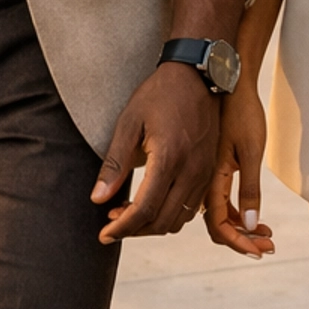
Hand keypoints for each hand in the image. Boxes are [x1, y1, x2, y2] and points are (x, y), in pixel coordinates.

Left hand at [91, 64, 219, 241]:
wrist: (197, 75)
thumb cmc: (159, 94)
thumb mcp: (130, 122)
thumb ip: (114, 163)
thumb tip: (97, 198)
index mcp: (169, 158)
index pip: (144, 209)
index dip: (122, 228)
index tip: (104, 234)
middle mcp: (192, 170)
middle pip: (162, 221)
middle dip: (134, 230)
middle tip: (111, 223)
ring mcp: (204, 172)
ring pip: (179, 220)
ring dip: (153, 225)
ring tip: (129, 213)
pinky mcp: (210, 171)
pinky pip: (192, 208)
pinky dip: (171, 215)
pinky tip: (153, 203)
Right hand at [203, 79, 272, 257]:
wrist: (230, 82)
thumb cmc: (242, 112)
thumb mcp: (251, 150)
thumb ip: (249, 188)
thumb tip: (248, 224)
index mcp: (211, 178)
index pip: (218, 225)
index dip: (237, 242)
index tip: (259, 252)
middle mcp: (205, 180)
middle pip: (219, 224)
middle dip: (243, 240)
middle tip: (269, 246)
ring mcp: (208, 174)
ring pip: (220, 213)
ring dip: (242, 228)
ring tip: (266, 233)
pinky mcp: (214, 166)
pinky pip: (221, 199)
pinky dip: (237, 212)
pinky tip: (255, 215)